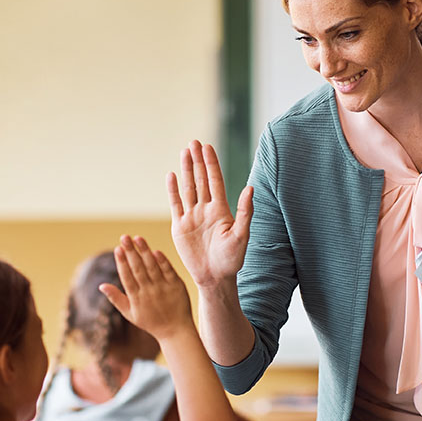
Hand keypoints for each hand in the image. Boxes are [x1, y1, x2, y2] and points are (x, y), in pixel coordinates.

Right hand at [98, 235, 192, 342]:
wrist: (175, 331)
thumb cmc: (150, 321)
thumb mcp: (130, 314)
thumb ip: (116, 298)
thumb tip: (101, 285)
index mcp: (136, 299)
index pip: (127, 277)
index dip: (122, 262)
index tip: (117, 248)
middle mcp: (149, 292)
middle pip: (138, 269)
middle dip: (130, 252)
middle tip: (124, 237)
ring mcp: (163, 288)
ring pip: (152, 267)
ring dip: (144, 251)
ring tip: (137, 238)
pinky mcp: (176, 286)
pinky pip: (168, 271)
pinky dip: (162, 261)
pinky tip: (154, 250)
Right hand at [167, 140, 253, 288]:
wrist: (215, 278)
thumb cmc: (232, 260)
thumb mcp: (242, 235)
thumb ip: (245, 212)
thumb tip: (250, 188)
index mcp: (221, 210)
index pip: (215, 181)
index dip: (211, 163)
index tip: (207, 147)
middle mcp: (206, 210)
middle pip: (201, 180)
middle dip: (197, 161)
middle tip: (193, 142)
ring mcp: (192, 217)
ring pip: (188, 188)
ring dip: (186, 170)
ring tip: (184, 152)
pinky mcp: (180, 227)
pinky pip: (175, 204)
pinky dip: (173, 190)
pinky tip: (172, 175)